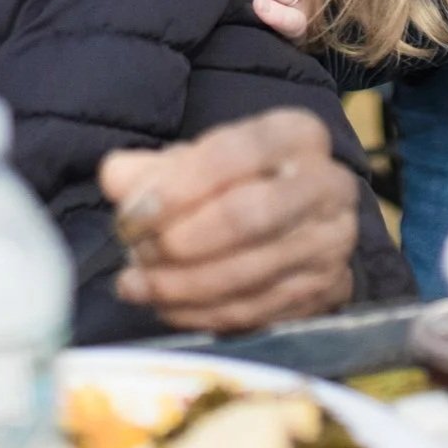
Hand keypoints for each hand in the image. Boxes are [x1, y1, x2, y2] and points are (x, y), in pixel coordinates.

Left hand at [99, 109, 356, 333]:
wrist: (295, 219)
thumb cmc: (234, 179)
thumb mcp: (194, 159)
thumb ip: (151, 167)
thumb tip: (115, 178)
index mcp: (296, 134)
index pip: (236, 153)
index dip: (178, 187)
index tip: (131, 213)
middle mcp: (328, 186)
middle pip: (249, 216)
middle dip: (181, 240)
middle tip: (135, 250)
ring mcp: (332, 245)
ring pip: (250, 273)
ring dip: (182, 285)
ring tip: (135, 284)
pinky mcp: (325, 294)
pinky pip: (256, 312)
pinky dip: (201, 313)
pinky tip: (163, 306)